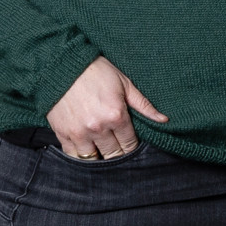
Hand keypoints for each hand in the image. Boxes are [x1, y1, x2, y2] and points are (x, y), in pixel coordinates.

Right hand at [47, 56, 167, 159]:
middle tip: (117, 147)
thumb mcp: (124, 83)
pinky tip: (85, 148)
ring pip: (93, 159)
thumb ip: (143, 105)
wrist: (62, 65)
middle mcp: (98, 128)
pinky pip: (73, 155)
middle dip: (117, 152)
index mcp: (116, 116)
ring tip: (101, 149)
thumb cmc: (96, 71)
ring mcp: (79, 133)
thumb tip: (163, 119)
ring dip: (99, 156)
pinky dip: (80, 155)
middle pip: (113, 154)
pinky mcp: (63, 134)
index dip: (131, 146)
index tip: (129, 143)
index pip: (129, 144)